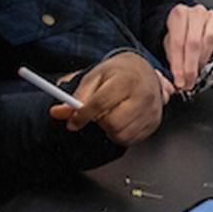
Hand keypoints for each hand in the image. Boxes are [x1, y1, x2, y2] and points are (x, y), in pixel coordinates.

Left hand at [49, 51, 164, 145]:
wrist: (144, 72)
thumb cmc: (118, 74)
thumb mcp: (94, 78)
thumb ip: (76, 96)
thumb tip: (58, 113)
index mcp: (127, 80)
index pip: (101, 103)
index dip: (82, 115)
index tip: (73, 122)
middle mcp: (143, 95)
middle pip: (112, 123)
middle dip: (99, 122)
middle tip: (98, 114)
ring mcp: (151, 111)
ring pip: (121, 135)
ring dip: (109, 130)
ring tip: (110, 116)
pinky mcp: (154, 123)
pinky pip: (130, 140)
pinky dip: (120, 134)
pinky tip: (120, 121)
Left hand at [163, 3, 212, 90]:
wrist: (190, 26)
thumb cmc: (181, 35)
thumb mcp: (171, 46)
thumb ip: (173, 61)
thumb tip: (177, 81)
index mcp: (179, 14)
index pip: (178, 42)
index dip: (179, 65)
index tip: (179, 80)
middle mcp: (196, 13)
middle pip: (194, 42)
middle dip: (191, 67)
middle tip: (189, 81)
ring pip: (210, 40)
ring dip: (203, 60)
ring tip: (198, 70)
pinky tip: (209, 56)